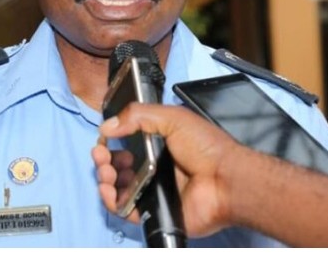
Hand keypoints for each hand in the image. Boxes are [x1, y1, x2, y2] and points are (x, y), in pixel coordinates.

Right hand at [92, 103, 241, 237]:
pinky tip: (109, 190)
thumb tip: (108, 125)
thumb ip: (138, 115)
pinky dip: (112, 201)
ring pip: (117, 187)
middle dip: (104, 160)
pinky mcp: (154, 211)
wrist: (225, 179)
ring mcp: (153, 190)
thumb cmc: (207, 147)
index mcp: (160, 144)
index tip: (103, 138)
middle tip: (101, 155)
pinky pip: (125, 209)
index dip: (112, 142)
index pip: (126, 144)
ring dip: (105, 178)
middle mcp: (155, 168)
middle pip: (118, 166)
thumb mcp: (172, 118)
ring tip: (107, 172)